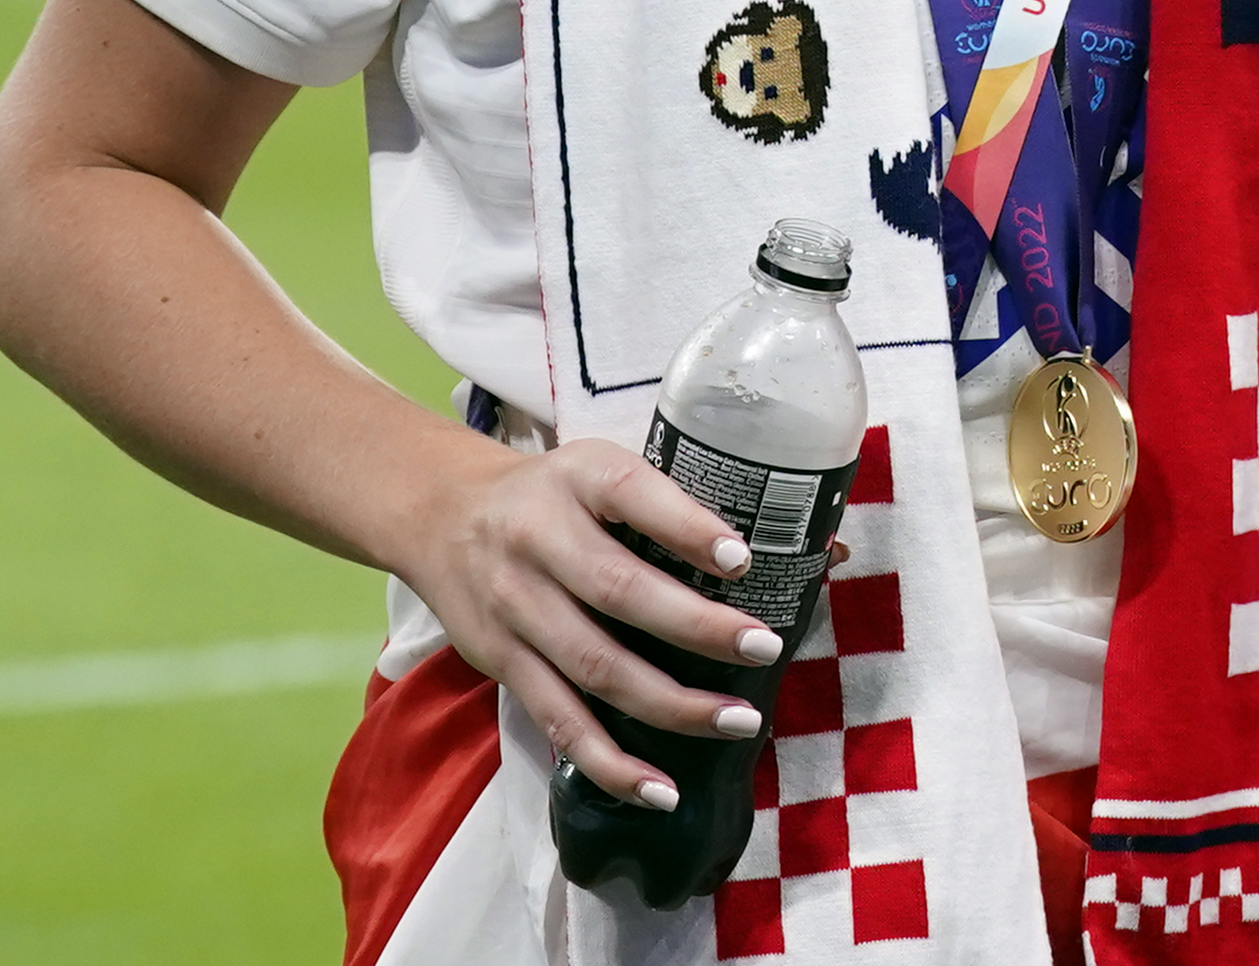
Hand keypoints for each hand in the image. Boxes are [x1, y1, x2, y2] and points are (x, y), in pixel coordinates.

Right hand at [390, 435, 795, 805]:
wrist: (441, 514)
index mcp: (579, 477)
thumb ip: (681, 503)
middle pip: (619, 592)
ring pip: (595, 666)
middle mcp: (539, 540)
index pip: (634, 495)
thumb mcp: (603, 467)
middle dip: (696, 627)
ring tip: (738, 722)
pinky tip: (660, 790)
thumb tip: (816, 547)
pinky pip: (559, 720)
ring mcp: (517, 608)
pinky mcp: (503, 663)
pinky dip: (610, 762)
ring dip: (669, 703)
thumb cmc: (554, 493)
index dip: (688, 528)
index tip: (742, 559)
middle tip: (765, 649)